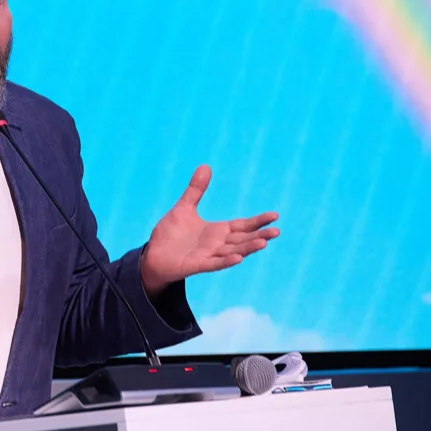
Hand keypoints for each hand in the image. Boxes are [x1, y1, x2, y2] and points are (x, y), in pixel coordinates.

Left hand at [139, 165, 278, 295]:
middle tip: (276, 231)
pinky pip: (214, 264)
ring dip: (248, 248)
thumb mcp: (184, 207)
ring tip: (263, 242)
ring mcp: (208, 256)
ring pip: (233, 251)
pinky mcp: (196, 265)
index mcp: (218, 231)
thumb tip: (205, 166)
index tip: (275, 216)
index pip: (243, 225)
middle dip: (259, 235)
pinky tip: (238, 258)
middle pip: (243, 239)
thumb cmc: (170, 234)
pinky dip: (226, 261)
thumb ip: (195, 190)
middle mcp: (217, 244)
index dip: (258, 221)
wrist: (153, 255)